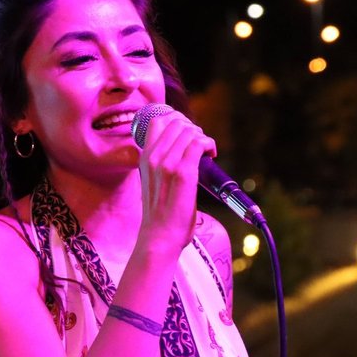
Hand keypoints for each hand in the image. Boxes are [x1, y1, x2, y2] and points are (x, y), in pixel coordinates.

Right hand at [138, 109, 216, 250]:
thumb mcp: (153, 183)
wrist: (159, 237)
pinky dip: (209, 144)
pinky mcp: (183, 173)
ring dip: (202, 136)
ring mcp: (167, 164)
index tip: (188, 132)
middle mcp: (154, 157)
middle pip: (176, 122)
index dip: (176, 119)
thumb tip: (182, 150)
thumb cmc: (160, 215)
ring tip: (207, 151)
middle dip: (193, 128)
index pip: (157, 120)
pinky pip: (199, 143)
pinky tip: (211, 155)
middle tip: (200, 144)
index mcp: (144, 158)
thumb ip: (161, 164)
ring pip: (189, 130)